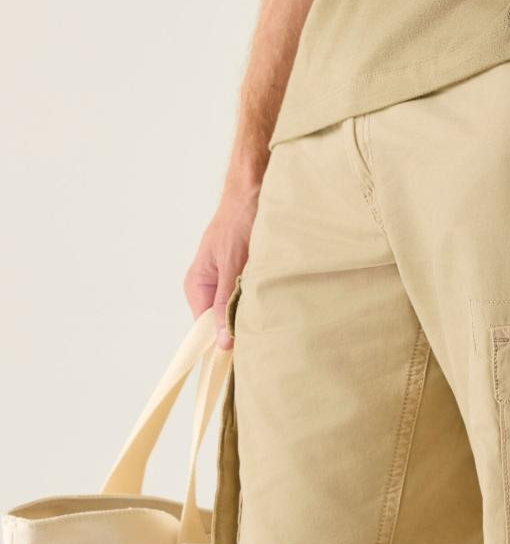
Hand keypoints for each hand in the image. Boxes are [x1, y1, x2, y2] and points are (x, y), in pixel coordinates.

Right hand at [184, 188, 257, 348]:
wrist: (255, 192)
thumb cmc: (239, 222)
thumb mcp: (232, 265)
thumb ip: (225, 303)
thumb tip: (222, 342)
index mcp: (197, 286)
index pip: (205, 330)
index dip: (224, 341)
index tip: (244, 352)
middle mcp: (210, 287)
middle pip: (223, 322)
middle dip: (242, 327)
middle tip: (264, 334)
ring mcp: (228, 282)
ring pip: (240, 310)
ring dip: (256, 312)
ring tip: (272, 314)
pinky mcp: (247, 276)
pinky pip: (252, 298)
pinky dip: (264, 299)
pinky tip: (277, 300)